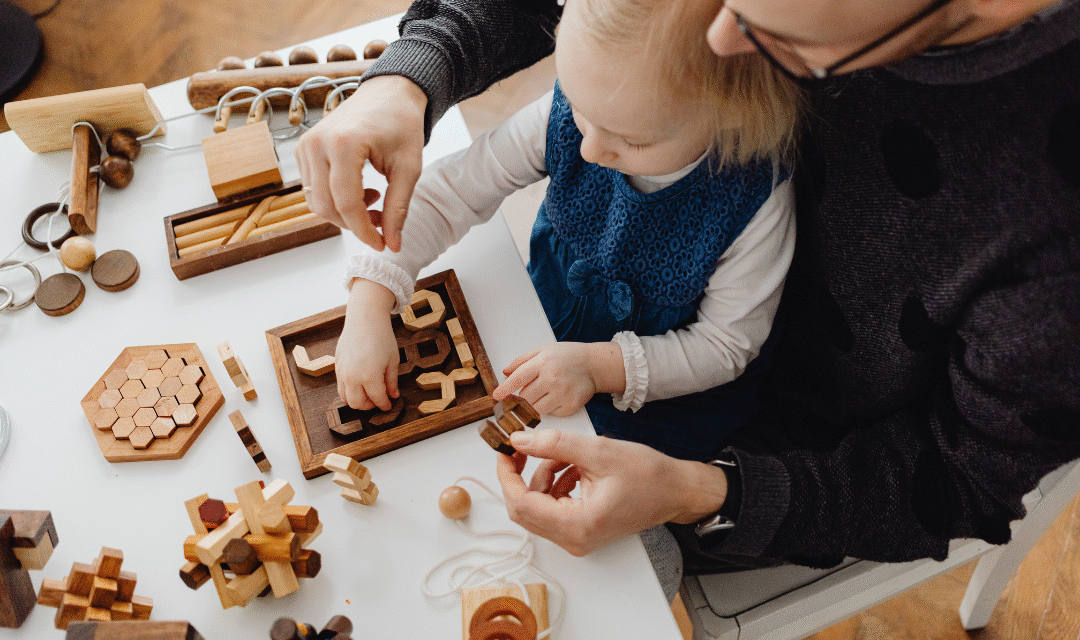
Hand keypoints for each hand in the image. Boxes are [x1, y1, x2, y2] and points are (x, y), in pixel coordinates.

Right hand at [295, 75, 426, 251]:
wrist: (388, 93)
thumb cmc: (401, 124)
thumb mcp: (409, 168)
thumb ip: (399, 208)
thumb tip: (392, 244)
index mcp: (344, 144)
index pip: (347, 204)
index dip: (364, 231)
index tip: (381, 245)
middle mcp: (317, 143)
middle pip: (325, 207)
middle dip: (353, 224)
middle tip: (382, 221)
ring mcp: (305, 145)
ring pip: (316, 202)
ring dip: (344, 213)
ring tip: (375, 200)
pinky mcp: (303, 149)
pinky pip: (312, 189)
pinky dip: (335, 200)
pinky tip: (360, 190)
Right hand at [335, 279, 399, 410]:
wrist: (364, 318)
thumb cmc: (381, 336)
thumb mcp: (393, 360)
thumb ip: (392, 381)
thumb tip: (393, 396)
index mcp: (369, 375)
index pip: (377, 399)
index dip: (384, 405)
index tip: (389, 405)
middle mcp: (352, 376)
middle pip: (358, 404)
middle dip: (370, 406)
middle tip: (379, 400)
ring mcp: (342, 372)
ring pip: (346, 399)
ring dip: (357, 401)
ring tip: (369, 394)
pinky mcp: (336, 366)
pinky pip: (340, 387)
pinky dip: (349, 391)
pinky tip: (360, 384)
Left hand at [493, 342, 623, 415]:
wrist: (593, 365)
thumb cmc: (567, 356)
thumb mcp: (543, 350)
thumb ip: (521, 361)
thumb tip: (505, 373)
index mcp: (543, 362)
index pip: (518, 379)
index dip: (504, 390)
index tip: (496, 397)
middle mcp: (553, 378)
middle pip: (525, 397)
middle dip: (520, 398)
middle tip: (522, 395)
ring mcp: (563, 394)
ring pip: (536, 409)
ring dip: (533, 404)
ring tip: (541, 393)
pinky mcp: (571, 406)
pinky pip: (551, 414)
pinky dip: (549, 408)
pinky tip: (555, 397)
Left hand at [495, 430, 728, 555]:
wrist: (677, 491)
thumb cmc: (648, 475)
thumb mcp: (598, 451)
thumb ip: (554, 445)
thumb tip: (519, 441)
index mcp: (577, 525)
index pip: (521, 504)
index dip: (506, 474)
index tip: (503, 449)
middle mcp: (574, 539)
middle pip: (525, 508)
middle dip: (520, 474)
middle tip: (522, 445)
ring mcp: (577, 537)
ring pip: (538, 504)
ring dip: (543, 474)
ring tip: (565, 454)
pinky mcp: (582, 529)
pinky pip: (553, 505)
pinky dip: (555, 482)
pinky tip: (574, 465)